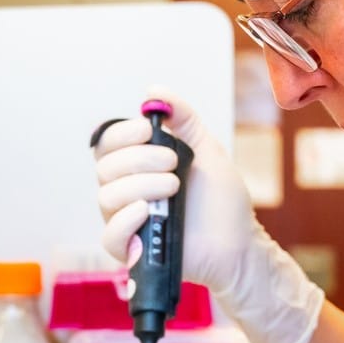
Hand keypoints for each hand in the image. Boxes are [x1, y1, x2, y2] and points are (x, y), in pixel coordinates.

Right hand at [90, 90, 324, 342]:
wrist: (239, 242)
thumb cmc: (220, 201)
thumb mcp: (205, 149)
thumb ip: (182, 119)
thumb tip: (154, 91)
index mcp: (137, 167)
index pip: (107, 144)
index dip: (122, 133)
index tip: (148, 129)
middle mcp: (125, 192)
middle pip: (105, 168)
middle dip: (139, 159)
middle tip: (174, 162)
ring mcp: (126, 222)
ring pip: (107, 197)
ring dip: (140, 186)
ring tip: (174, 187)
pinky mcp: (131, 251)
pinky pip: (109, 236)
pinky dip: (125, 220)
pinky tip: (147, 212)